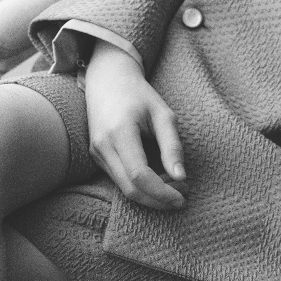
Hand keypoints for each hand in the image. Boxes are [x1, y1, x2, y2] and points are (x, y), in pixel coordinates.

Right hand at [83, 41, 186, 210]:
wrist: (107, 81)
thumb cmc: (139, 95)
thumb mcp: (163, 114)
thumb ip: (172, 146)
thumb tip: (181, 177)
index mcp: (120, 132)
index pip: (139, 175)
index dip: (162, 192)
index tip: (183, 198)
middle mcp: (103, 146)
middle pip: (130, 190)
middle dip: (159, 200)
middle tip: (183, 196)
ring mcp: (97, 153)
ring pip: (124, 189)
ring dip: (151, 196)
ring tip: (175, 186)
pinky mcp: (97, 157)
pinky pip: (120, 181)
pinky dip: (141, 187)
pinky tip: (159, 178)